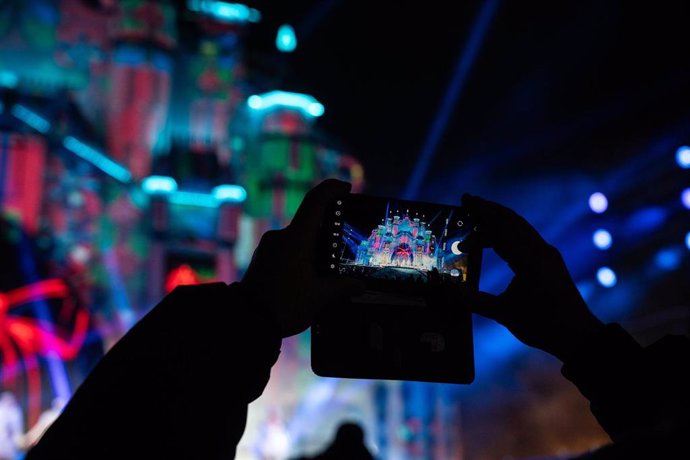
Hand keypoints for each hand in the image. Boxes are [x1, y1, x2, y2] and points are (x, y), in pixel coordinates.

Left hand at [240, 179, 363, 337]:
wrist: (247, 322)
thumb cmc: (284, 306)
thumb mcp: (320, 298)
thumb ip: (343, 288)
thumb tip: (359, 284)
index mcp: (296, 238)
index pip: (316, 201)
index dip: (332, 189)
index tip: (345, 188)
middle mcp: (280, 237)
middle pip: (309, 223)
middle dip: (327, 233)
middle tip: (344, 246)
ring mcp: (268, 248)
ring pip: (297, 240)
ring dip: (313, 250)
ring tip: (328, 270)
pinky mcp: (261, 260)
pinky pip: (285, 251)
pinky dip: (299, 258)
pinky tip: (309, 279)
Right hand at [460, 194, 605, 360]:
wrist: (579, 336)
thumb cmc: (543, 325)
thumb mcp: (504, 314)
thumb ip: (474, 300)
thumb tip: (448, 291)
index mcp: (529, 260)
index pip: (499, 232)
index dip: (478, 223)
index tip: (460, 226)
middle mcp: (540, 251)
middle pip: (511, 221)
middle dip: (489, 209)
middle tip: (468, 199)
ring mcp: (548, 254)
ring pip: (520, 227)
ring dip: (500, 218)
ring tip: (480, 212)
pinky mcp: (551, 261)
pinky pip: (527, 237)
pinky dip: (510, 231)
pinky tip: (499, 237)